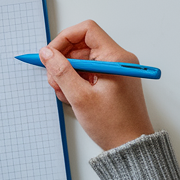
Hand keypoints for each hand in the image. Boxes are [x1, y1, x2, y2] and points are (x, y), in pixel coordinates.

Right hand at [40, 20, 153, 150]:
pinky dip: (76, 83)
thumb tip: (47, 53)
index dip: (65, 39)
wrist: (131, 148)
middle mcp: (117, 60)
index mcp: (115, 58)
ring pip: (82, 61)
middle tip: (54, 79)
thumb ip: (61, 71)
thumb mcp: (80, 97)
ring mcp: (114, 71)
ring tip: (63, 93)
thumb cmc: (114, 125)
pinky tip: (72, 98)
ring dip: (67, 75)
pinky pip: (88, 73)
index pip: (86, 31)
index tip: (51, 54)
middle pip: (82, 46)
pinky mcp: (111, 82)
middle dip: (63, 62)